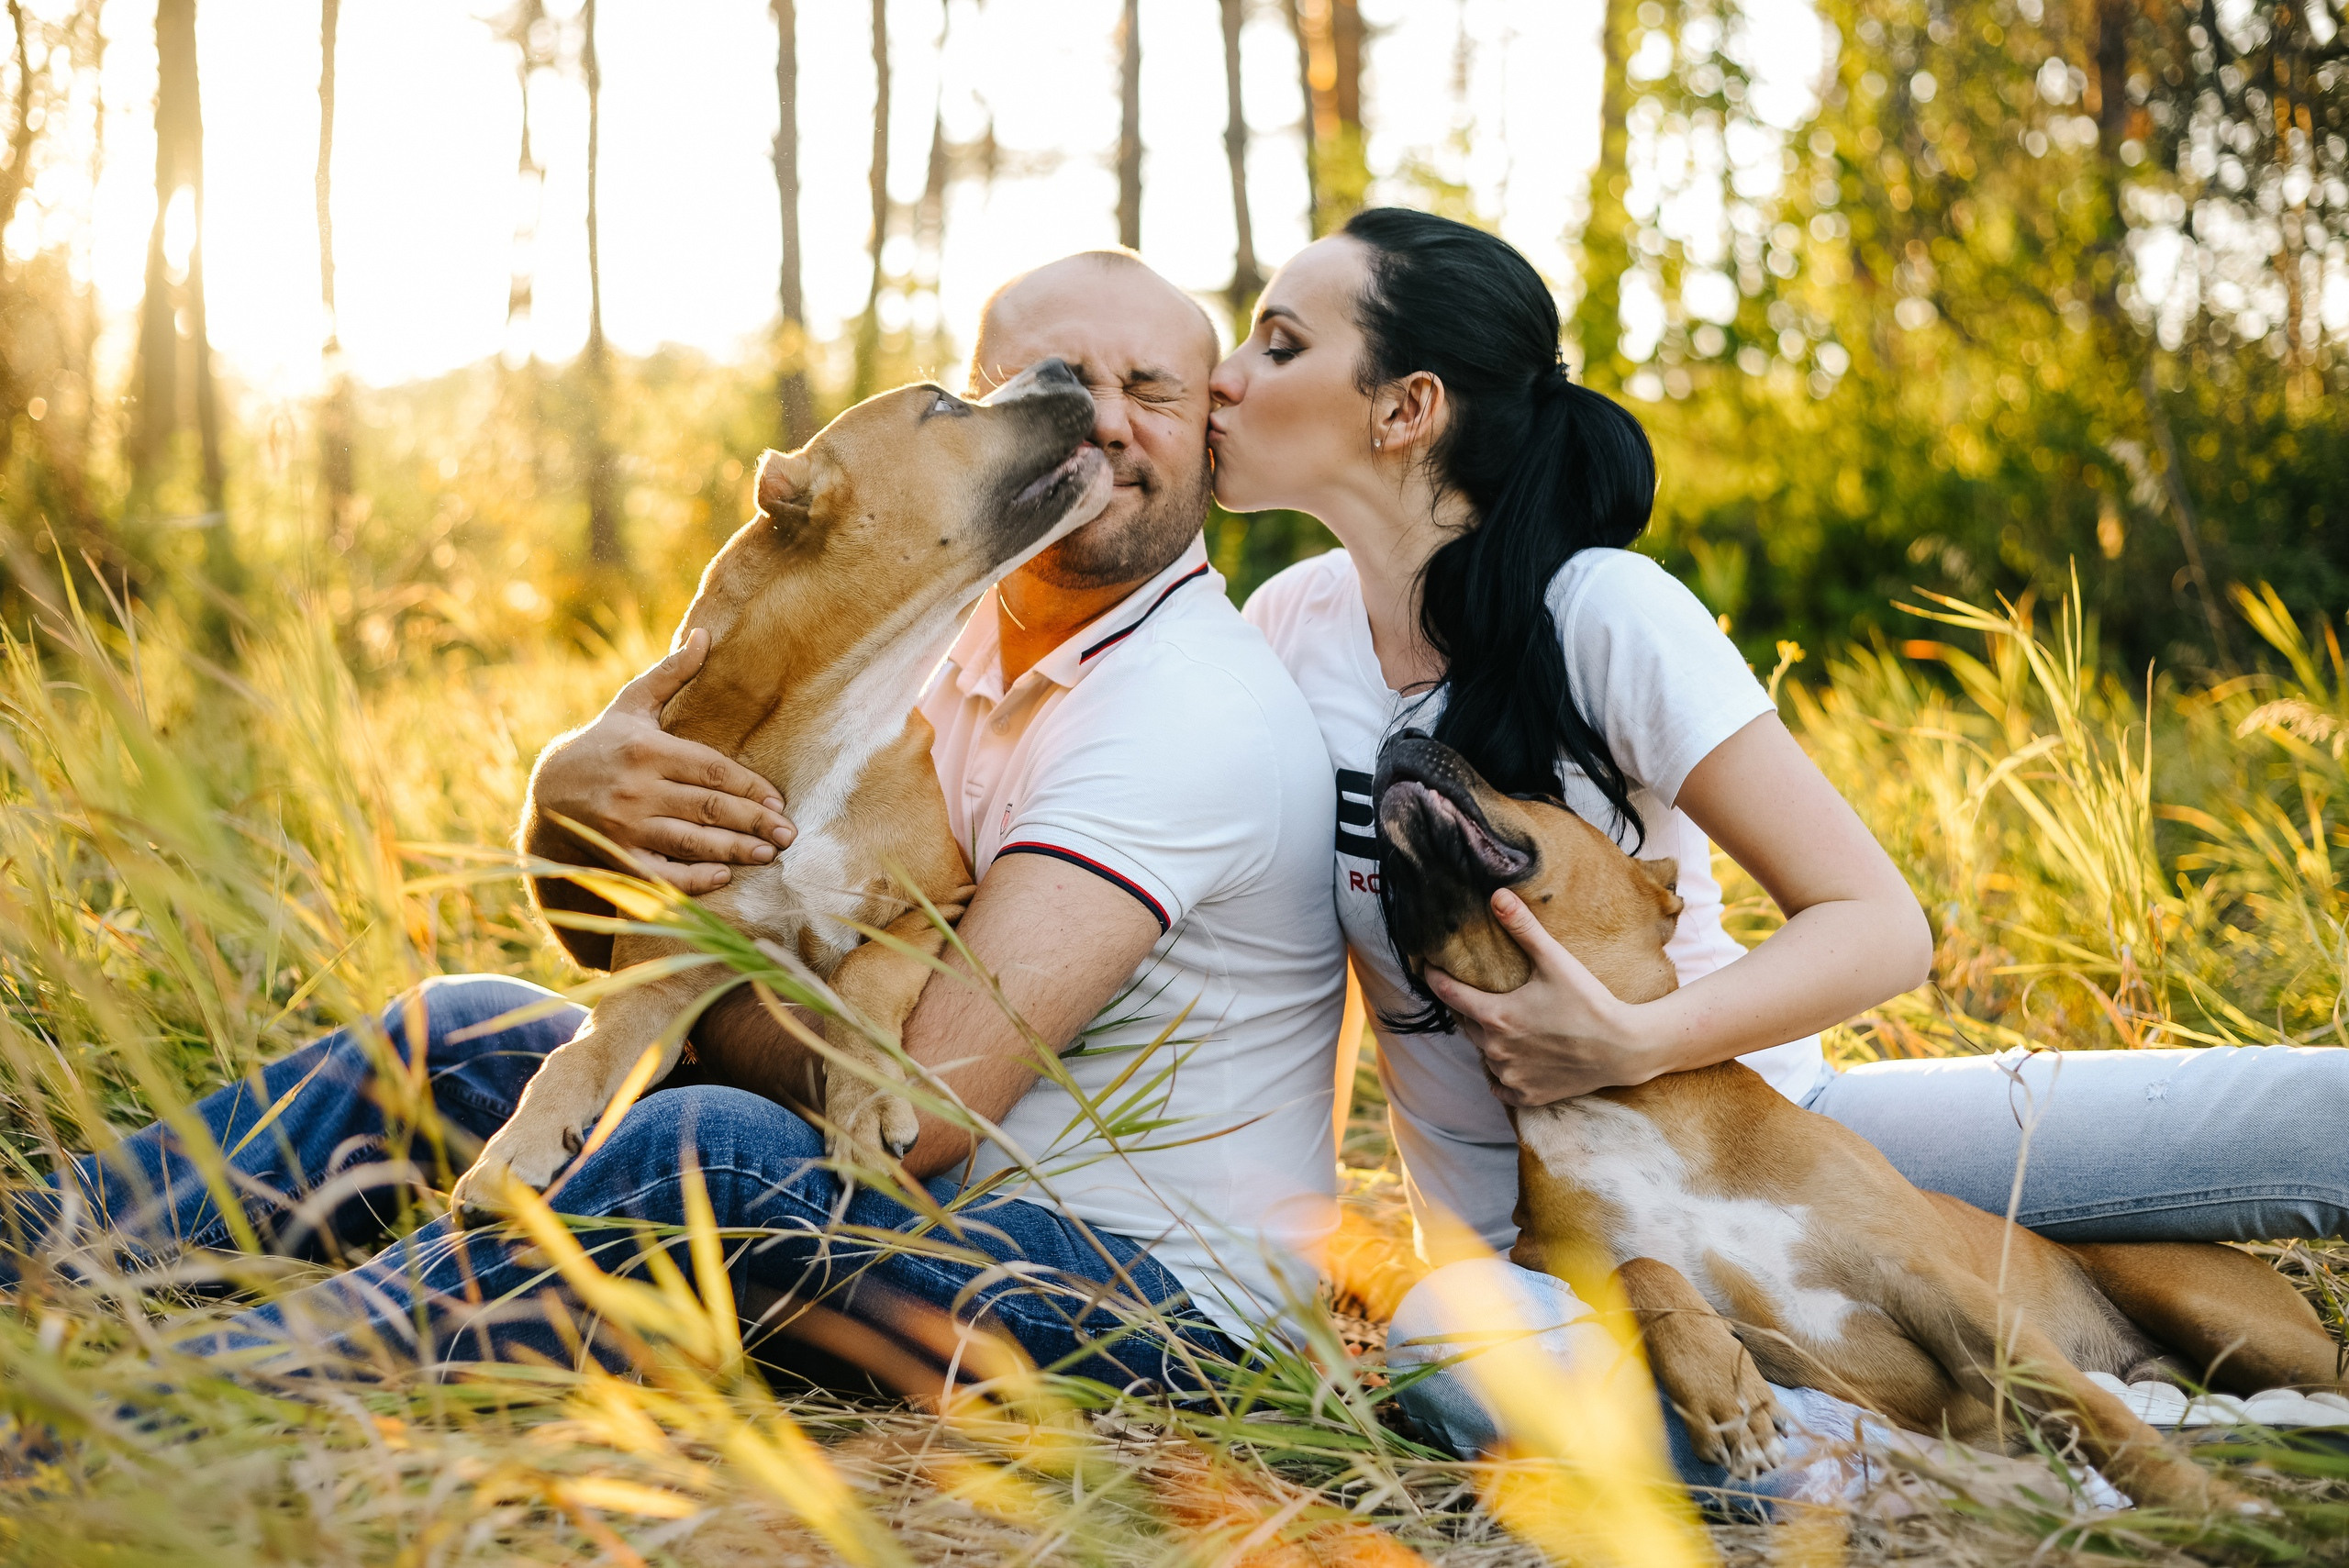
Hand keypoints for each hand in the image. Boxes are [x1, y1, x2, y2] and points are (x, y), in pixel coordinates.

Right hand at [531, 628, 795, 892]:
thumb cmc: (602, 744)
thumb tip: (705, 634)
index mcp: (647, 750)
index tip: (778, 801)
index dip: (749, 787)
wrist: (547, 792)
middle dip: (753, 822)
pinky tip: (723, 876)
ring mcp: (626, 827)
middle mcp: (637, 789)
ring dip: (734, 850)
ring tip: (767, 855)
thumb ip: (671, 673)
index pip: (712, 769)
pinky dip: (693, 878)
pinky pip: (662, 874)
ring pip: (691, 841)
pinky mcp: (618, 858)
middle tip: (788, 834)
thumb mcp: (632, 704)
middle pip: (709, 807)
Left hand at [1425, 889, 1656, 1105]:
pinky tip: (1514, 1060)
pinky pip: (1500, 1085)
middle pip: (1467, 1023)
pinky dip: (1503, 1073)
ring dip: (1488, 1040)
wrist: (1624, 1048)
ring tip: (1503, 1025)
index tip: (1427, 967)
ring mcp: (1509, 1076)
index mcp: (1495, 1016)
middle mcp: (1495, 1049)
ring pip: (1484, 1054)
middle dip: (1469, 1008)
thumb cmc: (1589, 1002)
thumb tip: (1496, 895)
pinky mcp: (1527, 1096)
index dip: (1436, 978)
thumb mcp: (1555, 960)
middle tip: (1477, 994)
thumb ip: (1523, 928)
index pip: (1449, 995)